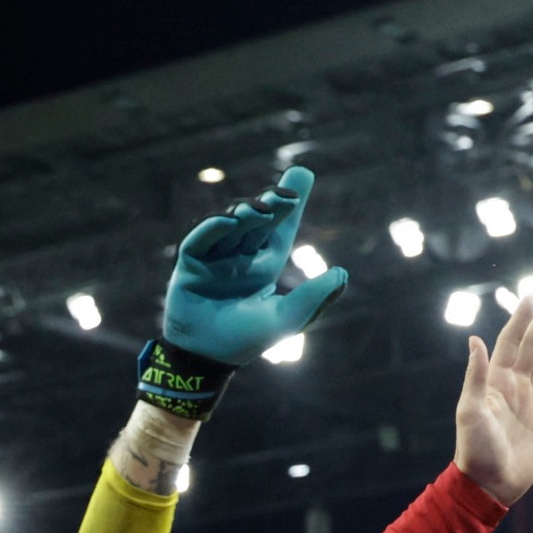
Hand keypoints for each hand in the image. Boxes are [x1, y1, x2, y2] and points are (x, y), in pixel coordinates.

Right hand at [162, 166, 346, 364]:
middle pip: (256, 219)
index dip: (290, 202)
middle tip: (286, 195)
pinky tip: (228, 220)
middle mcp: (240, 255)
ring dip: (244, 214)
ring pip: (230, 225)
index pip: (281, 227)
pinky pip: (200, 240)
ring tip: (260, 210)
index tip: (304, 174)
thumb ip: (314, 297)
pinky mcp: (190, 264)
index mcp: (264, 264)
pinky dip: (213, 228)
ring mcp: (215, 257)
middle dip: (271, 203)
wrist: (208, 358)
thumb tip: (342, 273)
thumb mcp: (288, 318)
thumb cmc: (247, 340)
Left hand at [452, 285, 532, 504]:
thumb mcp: (471, 411)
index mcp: (495, 381)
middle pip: (532, 344)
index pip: (510, 342)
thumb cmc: (476, 449)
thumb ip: (477, 376)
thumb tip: (475, 340)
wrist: (492, 483)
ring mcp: (531, 401)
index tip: (531, 297)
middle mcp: (514, 386)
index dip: (521, 319)